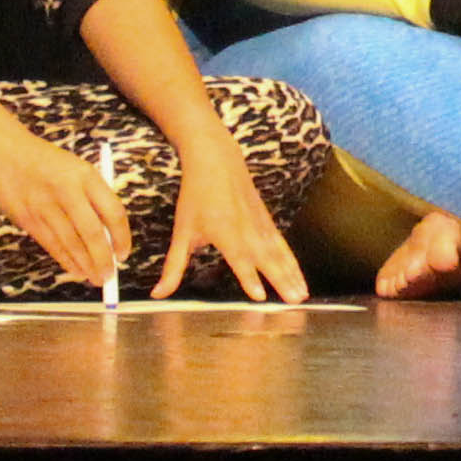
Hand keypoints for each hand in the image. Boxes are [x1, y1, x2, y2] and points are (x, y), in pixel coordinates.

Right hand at [0, 124, 132, 284]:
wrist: (5, 151)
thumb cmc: (48, 163)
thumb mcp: (77, 170)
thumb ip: (92, 199)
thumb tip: (108, 238)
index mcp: (86, 175)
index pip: (113, 211)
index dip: (122, 237)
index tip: (123, 254)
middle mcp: (67, 190)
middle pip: (92, 233)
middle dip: (103, 259)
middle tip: (110, 275)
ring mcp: (44, 205)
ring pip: (70, 243)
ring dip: (85, 265)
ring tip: (95, 278)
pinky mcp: (26, 217)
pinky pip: (50, 244)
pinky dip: (65, 260)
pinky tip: (75, 270)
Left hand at [151, 135, 307, 300]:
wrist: (217, 160)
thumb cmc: (196, 196)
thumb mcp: (182, 232)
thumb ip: (173, 267)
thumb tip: (157, 294)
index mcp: (224, 231)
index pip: (239, 259)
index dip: (249, 278)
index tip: (259, 297)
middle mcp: (246, 228)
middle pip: (267, 259)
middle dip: (282, 281)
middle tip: (296, 301)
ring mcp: (260, 223)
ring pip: (279, 252)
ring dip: (293, 274)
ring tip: (303, 295)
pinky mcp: (266, 220)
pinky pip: (281, 244)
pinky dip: (291, 260)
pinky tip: (297, 274)